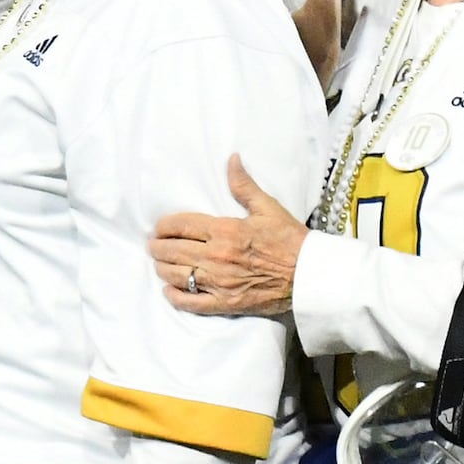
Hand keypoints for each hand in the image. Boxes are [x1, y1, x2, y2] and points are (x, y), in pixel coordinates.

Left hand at [148, 157, 307, 317]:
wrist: (310, 277)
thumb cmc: (291, 241)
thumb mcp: (268, 208)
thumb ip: (244, 185)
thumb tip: (232, 159)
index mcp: (225, 231)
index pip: (180, 226)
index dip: (163, 226)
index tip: (159, 227)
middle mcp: (217, 257)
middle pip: (172, 251)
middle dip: (157, 247)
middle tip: (153, 245)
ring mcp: (218, 282)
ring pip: (176, 275)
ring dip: (162, 268)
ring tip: (159, 263)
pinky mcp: (224, 303)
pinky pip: (190, 302)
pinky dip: (175, 296)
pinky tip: (169, 289)